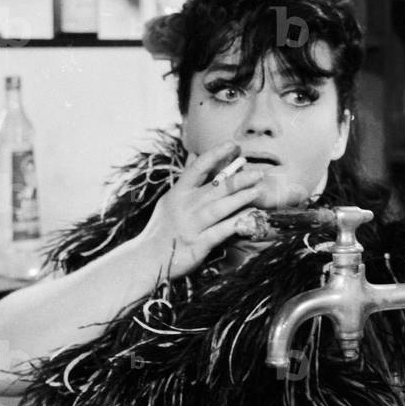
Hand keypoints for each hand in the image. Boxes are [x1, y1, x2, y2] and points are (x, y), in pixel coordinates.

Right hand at [136, 141, 264, 279]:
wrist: (146, 260)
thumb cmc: (161, 229)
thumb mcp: (169, 201)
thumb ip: (186, 180)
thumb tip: (194, 155)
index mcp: (178, 193)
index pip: (198, 167)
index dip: (216, 154)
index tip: (233, 145)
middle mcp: (185, 206)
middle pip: (215, 187)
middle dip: (239, 178)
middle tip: (258, 171)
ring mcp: (191, 226)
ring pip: (220, 207)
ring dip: (241, 198)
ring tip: (258, 190)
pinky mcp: (198, 245)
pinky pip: (221, 232)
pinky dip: (236, 223)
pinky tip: (251, 217)